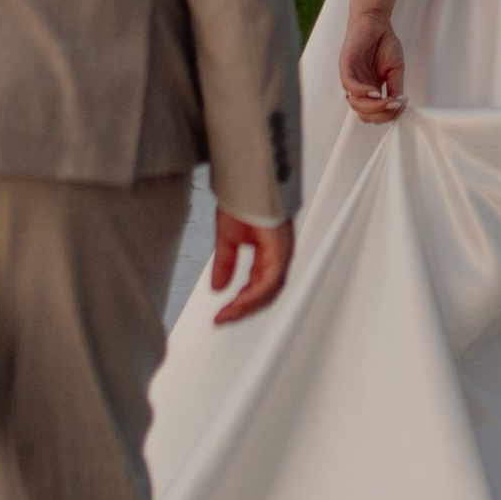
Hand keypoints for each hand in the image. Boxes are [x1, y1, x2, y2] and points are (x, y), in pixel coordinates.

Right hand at [210, 209, 293, 325]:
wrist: (247, 180)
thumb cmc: (243, 200)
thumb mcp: (228, 240)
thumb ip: (225, 264)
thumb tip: (218, 288)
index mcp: (268, 254)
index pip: (258, 287)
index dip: (240, 303)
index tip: (222, 314)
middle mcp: (278, 256)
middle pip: (265, 295)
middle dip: (242, 310)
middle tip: (222, 319)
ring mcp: (281, 254)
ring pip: (268, 292)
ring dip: (246, 306)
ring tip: (227, 315)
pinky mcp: (280, 251)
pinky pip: (269, 281)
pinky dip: (253, 295)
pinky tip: (237, 302)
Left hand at [340, 9, 404, 123]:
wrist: (376, 22)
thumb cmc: (384, 43)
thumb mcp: (396, 70)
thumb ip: (395, 88)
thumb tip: (397, 106)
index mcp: (371, 90)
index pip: (373, 114)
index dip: (387, 115)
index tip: (400, 107)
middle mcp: (360, 87)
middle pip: (364, 113)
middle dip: (380, 114)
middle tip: (393, 106)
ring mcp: (352, 78)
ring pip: (356, 103)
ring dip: (372, 107)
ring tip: (386, 100)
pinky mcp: (346, 66)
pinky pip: (349, 85)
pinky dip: (362, 92)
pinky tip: (375, 91)